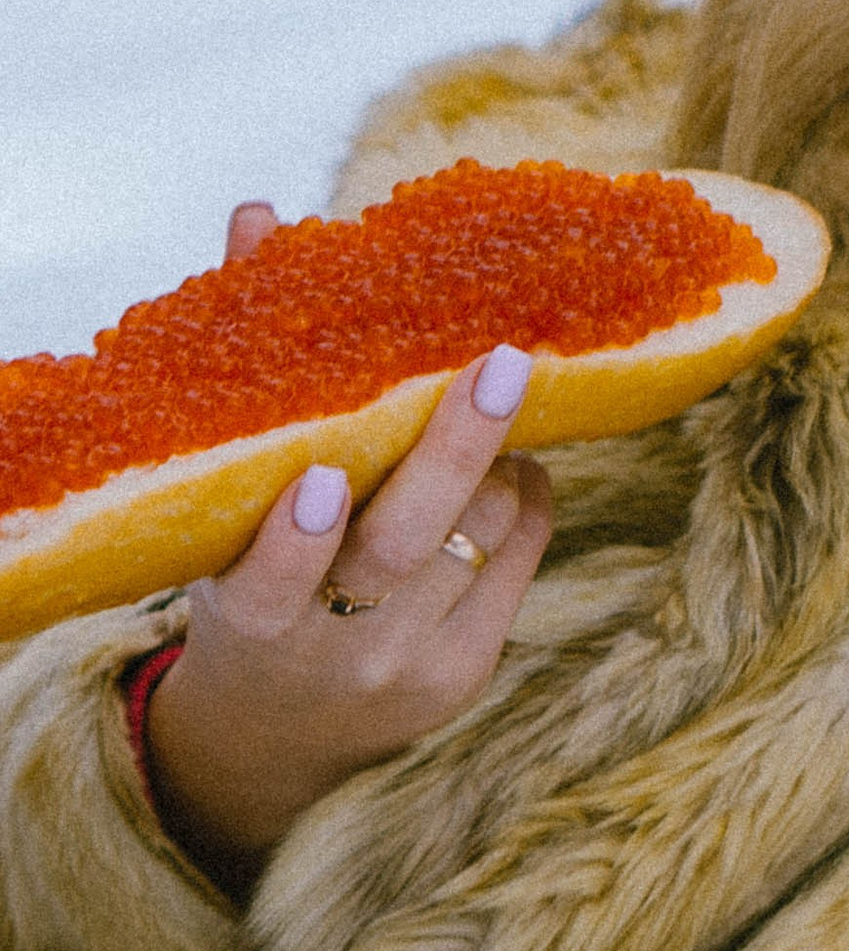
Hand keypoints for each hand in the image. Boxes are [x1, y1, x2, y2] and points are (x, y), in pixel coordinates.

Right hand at [142, 198, 553, 889]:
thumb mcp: (222, 502)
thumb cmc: (247, 574)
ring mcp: (406, 670)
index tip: (322, 477)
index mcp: (247, 620)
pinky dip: (524, 497)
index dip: (295, 539)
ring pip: (476, 542)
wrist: (278, 733)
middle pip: (400, 551)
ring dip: (496, 461)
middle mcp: (328, 653)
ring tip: (496, 397)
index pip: (268, 586)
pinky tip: (513, 461)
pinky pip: (519, 562)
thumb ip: (247, 363)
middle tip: (500, 363)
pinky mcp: (469, 673)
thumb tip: (260, 217)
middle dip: (454, 454)